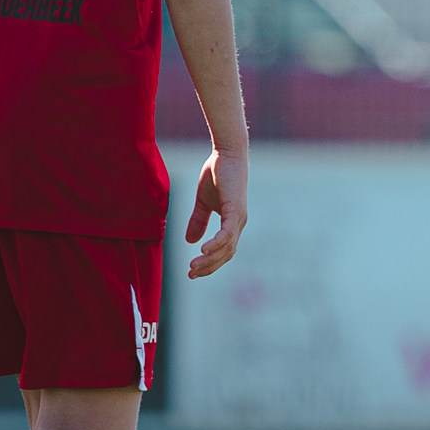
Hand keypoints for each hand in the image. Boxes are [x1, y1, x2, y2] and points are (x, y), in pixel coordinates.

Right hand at [184, 148, 247, 278]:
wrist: (226, 154)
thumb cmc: (217, 174)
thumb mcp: (203, 202)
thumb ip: (198, 221)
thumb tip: (190, 241)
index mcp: (232, 223)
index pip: (223, 251)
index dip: (209, 264)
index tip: (192, 272)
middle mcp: (238, 224)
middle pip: (226, 255)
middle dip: (209, 267)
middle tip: (191, 274)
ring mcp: (238, 218)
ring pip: (227, 248)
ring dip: (210, 260)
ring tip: (192, 266)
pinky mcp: (235, 210)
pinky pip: (227, 233)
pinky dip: (216, 244)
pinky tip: (203, 250)